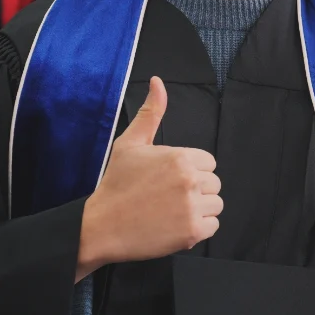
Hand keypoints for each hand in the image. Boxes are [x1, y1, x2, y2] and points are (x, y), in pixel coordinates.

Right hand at [75, 77, 221, 281]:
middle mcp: (190, 180)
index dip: (190, 171)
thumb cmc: (115, 184)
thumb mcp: (130, 144)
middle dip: (195, 190)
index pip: (208, 162)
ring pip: (216, 205)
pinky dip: (198, 228)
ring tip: (171, 212)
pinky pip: (213, 226)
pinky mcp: (193, 232)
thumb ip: (151, 113)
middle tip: (167, 198)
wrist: (99, 227)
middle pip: (214, 183)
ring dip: (199, 210)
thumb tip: (158, 82)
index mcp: (180, 157)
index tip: (168, 180)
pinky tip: (175, 225)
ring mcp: (192, 207)